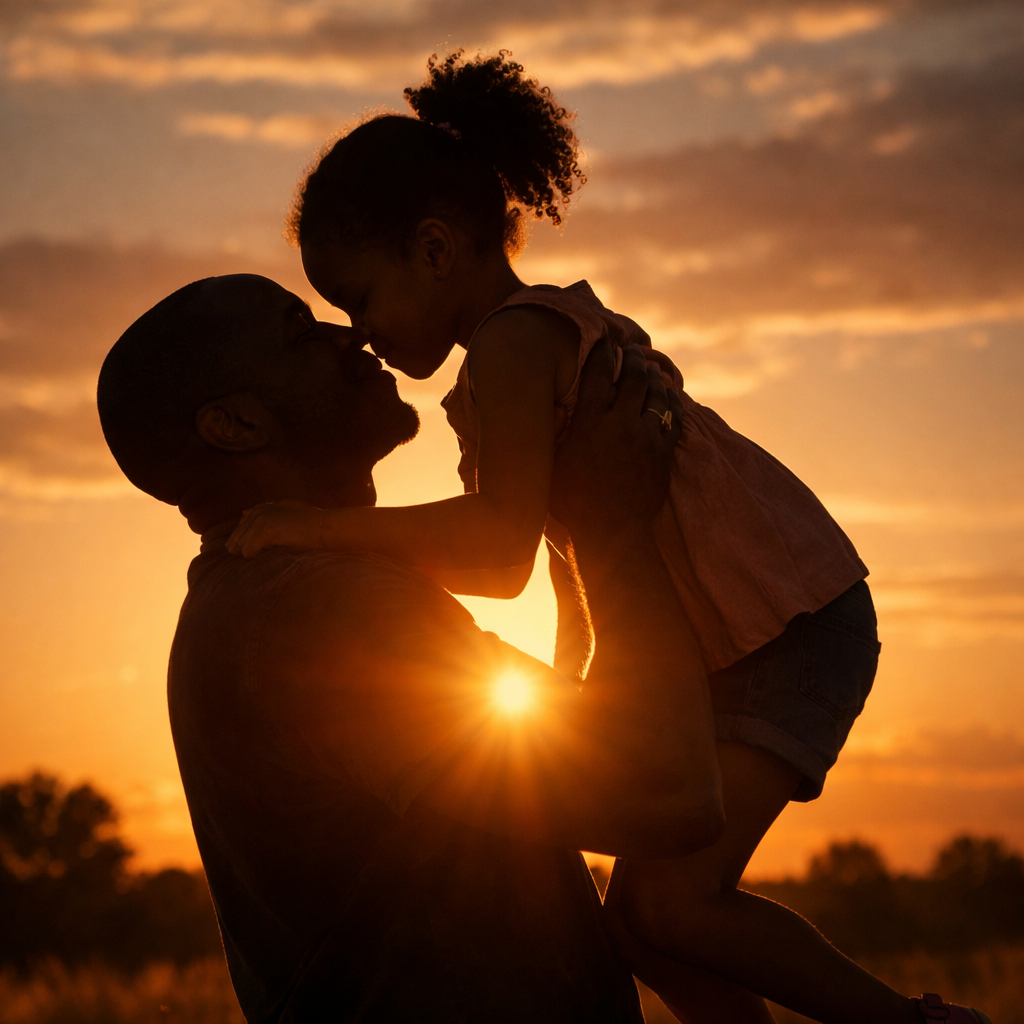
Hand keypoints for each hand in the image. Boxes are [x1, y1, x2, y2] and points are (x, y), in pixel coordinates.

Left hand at [225, 499, 324, 557]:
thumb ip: (265, 510)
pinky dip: (253, 557)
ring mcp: (260, 521)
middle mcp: (258, 512)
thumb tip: (244, 512)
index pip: (240, 527)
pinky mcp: (265, 532)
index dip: (244, 540)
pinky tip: (264, 556)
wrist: (323, 527)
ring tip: (262, 556)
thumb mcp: (285, 508)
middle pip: (236, 537)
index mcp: (261, 508)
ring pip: (240, 546)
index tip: (252, 549)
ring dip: (248, 554)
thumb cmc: (309, 521)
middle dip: (242, 549)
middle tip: (256, 556)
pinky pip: (248, 551)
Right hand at [550, 341, 682, 541]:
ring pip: (656, 392)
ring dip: (653, 376)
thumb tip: (545, 412)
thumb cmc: (572, 503)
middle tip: (631, 350)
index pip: (597, 372)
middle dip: (632, 357)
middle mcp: (619, 423)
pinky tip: (668, 394)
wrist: (611, 534)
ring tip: (650, 368)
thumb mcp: (552, 464)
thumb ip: (555, 433)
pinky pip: (673, 416)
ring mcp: (646, 437)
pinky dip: (671, 400)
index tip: (603, 343)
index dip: (601, 352)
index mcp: (589, 422)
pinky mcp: (663, 453)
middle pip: (633, 375)